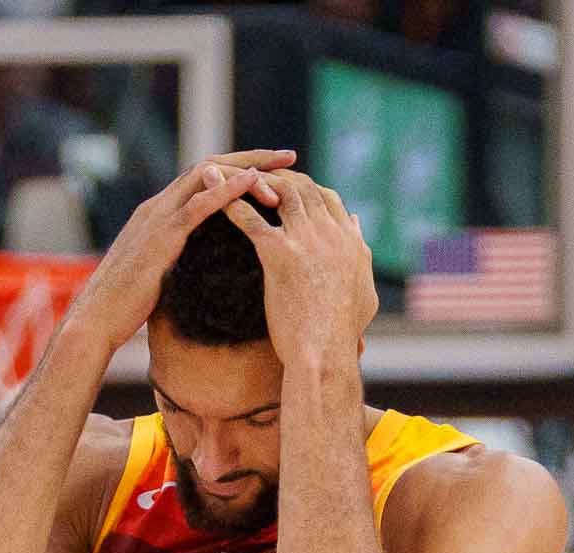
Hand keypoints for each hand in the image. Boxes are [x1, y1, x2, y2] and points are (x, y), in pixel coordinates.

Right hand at [64, 150, 296, 354]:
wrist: (96, 320)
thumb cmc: (124, 306)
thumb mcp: (157, 274)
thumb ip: (176, 260)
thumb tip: (200, 267)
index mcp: (159, 214)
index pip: (204, 178)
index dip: (239, 170)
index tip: (273, 170)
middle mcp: (158, 207)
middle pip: (211, 166)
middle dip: (251, 158)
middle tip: (289, 156)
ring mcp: (158, 218)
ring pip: (208, 176)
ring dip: (247, 170)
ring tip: (282, 169)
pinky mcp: (161, 236)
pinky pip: (199, 204)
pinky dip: (228, 189)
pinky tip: (254, 181)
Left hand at [219, 169, 378, 364]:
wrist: (324, 355)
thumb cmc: (341, 333)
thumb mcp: (364, 289)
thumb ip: (360, 253)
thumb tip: (357, 227)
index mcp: (349, 241)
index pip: (327, 198)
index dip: (303, 188)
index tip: (282, 189)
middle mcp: (331, 233)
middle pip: (303, 187)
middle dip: (275, 177)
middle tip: (248, 177)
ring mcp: (307, 240)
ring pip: (279, 192)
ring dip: (250, 180)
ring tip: (228, 178)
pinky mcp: (281, 254)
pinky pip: (251, 219)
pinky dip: (230, 202)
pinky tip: (209, 197)